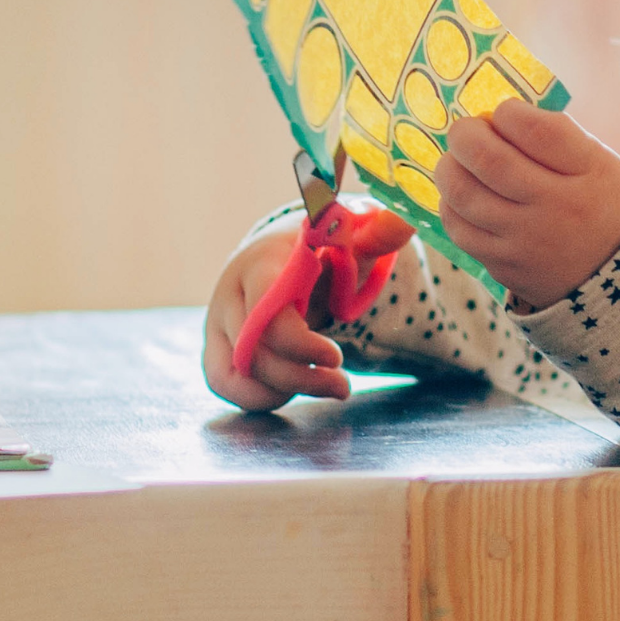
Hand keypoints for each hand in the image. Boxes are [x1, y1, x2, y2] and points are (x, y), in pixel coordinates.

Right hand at [202, 206, 413, 410]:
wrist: (286, 256)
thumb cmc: (322, 248)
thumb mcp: (349, 239)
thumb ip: (375, 236)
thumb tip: (402, 223)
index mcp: (262, 263)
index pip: (266, 311)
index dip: (299, 344)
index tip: (336, 357)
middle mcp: (231, 292)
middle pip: (253, 350)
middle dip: (301, 377)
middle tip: (343, 385)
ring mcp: (218, 320)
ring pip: (236, 372)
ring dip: (283, 391)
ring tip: (324, 385)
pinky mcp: (217, 345)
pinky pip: (223, 382)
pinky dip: (258, 397)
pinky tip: (293, 392)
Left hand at [438, 100, 619, 311]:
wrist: (610, 270)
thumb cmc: (596, 199)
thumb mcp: (598, 160)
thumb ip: (555, 133)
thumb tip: (496, 114)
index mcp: (588, 173)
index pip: (538, 132)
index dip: (509, 113)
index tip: (505, 112)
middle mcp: (557, 209)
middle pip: (491, 162)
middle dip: (466, 134)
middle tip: (466, 130)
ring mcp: (526, 241)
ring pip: (463, 194)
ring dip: (450, 166)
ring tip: (458, 160)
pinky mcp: (503, 265)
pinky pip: (458, 228)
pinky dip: (450, 203)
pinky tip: (462, 194)